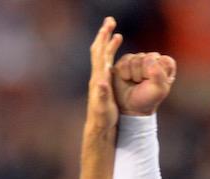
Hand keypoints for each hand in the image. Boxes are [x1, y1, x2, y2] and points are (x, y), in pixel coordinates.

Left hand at [87, 16, 122, 130]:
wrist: (98, 127)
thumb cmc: (102, 119)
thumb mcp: (103, 107)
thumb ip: (102, 94)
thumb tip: (102, 82)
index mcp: (99, 79)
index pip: (102, 56)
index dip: (107, 42)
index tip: (112, 29)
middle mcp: (97, 77)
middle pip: (99, 51)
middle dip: (104, 35)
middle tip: (109, 21)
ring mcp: (98, 79)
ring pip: (101, 56)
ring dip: (106, 42)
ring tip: (112, 32)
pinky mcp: (102, 84)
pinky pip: (105, 64)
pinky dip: (109, 54)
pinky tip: (112, 53)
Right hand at [113, 52, 176, 115]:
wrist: (131, 106)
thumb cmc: (148, 98)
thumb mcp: (159, 90)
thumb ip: (159, 73)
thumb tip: (149, 60)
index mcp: (166, 65)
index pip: (165, 60)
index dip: (158, 73)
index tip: (155, 83)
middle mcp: (154, 59)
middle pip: (149, 58)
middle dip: (144, 73)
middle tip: (144, 83)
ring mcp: (139, 58)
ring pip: (136, 59)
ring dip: (134, 74)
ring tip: (136, 82)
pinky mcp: (126, 60)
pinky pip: (125, 61)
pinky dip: (125, 73)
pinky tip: (127, 79)